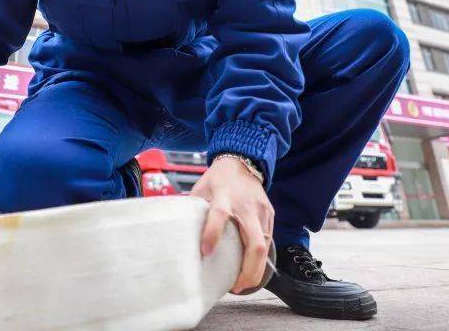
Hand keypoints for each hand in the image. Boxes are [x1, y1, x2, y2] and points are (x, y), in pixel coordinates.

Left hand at [190, 155, 273, 293]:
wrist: (243, 162)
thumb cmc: (218, 179)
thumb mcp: (200, 189)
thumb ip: (194, 211)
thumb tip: (178, 236)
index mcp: (224, 196)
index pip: (219, 214)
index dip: (212, 234)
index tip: (205, 253)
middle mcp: (246, 205)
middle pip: (254, 243)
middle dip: (248, 270)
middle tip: (237, 286)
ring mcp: (261, 211)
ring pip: (264, 246)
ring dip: (255, 269)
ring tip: (242, 283)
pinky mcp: (270, 215)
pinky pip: (268, 241)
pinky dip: (260, 258)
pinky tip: (251, 268)